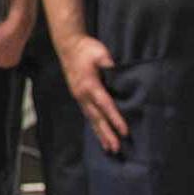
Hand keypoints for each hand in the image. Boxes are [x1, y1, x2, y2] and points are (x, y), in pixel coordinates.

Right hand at [58, 32, 127, 153]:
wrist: (68, 46)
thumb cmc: (86, 49)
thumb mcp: (100, 53)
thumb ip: (110, 66)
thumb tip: (120, 77)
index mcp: (90, 85)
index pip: (105, 105)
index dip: (115, 119)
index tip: (125, 132)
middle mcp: (83, 95)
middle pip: (97, 118)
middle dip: (107, 134)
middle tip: (116, 148)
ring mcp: (79, 97)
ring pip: (91, 119)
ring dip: (100, 134)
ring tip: (109, 148)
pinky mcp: (79, 97)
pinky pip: (88, 114)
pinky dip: (95, 126)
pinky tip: (100, 134)